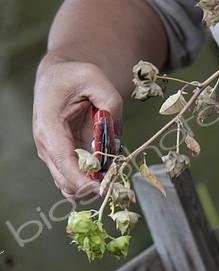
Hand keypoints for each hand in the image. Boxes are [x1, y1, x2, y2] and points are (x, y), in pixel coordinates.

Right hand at [33, 54, 122, 199]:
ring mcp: (53, 156)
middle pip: (65, 180)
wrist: (58, 79)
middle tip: (113, 183)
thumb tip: (116, 129)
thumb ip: (110, 100)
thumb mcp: (94, 78)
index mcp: (49, 125)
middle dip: (89, 187)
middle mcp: (47, 145)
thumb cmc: (73, 77)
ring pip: (69, 186)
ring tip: (110, 178)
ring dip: (90, 187)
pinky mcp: (62, 160)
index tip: (100, 188)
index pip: (63, 160)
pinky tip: (104, 175)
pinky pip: (74, 180)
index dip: (81, 179)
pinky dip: (89, 183)